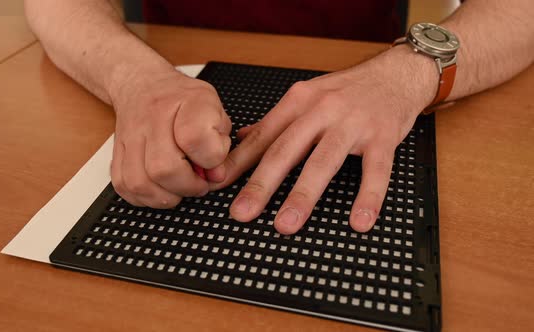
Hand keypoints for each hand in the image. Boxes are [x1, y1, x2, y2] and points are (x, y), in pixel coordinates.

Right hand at [110, 68, 231, 207]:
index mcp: (188, 103)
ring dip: (165, 196)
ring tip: (179, 190)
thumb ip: (222, 144)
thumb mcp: (216, 111)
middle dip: (188, 186)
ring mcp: (132, 135)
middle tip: (198, 183)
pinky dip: (144, 197)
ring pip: (140, 182)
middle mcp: (154, 118)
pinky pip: (124, 185)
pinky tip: (159, 190)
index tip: (214, 163)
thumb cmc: (184, 100)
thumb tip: (216, 175)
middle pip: (164, 168)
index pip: (196, 138)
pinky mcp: (117, 152)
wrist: (144, 85)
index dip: (211, 159)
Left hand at [208, 46, 434, 233]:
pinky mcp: (383, 136)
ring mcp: (353, 123)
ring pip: (323, 162)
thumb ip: (276, 120)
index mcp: (298, 101)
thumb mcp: (307, 96)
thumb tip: (242, 139)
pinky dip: (368, 197)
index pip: (263, 135)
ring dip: (303, 195)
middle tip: (243, 212)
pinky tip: (358, 221)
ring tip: (286, 224)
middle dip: (262, 184)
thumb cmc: (348, 90)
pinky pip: (376, 171)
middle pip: (286, 150)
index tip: (217, 183)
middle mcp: (322, 109)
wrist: (396, 73)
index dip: (238, 161)